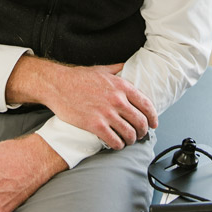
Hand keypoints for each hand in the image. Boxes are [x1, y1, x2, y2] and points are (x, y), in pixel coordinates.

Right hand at [6, 57, 157, 149]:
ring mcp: (107, 114)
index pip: (146, 105)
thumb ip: (117, 69)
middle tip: (140, 134)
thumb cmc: (78, 77)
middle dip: (143, 131)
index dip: (153, 117)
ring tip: (128, 140)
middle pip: (140, 122)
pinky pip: (114, 141)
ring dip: (131, 140)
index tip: (154, 124)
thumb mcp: (101, 69)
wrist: (58, 85)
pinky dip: (118, 145)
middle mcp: (117, 100)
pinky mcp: (95, 126)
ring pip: (129, 133)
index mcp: (121, 86)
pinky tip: (116, 144)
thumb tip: (126, 66)